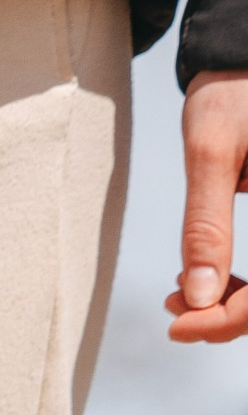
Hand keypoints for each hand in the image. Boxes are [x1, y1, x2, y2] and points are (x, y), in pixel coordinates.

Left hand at [167, 70, 247, 341]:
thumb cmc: (233, 89)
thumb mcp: (210, 153)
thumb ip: (206, 225)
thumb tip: (197, 299)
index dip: (230, 319)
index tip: (177, 325)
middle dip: (231, 314)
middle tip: (174, 310)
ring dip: (240, 301)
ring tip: (183, 294)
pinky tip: (208, 276)